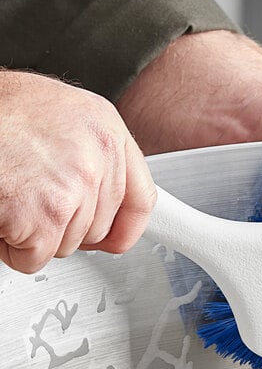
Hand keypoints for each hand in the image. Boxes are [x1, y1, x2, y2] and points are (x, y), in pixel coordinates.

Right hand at [0, 72, 154, 272]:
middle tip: (35, 203)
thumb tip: (104, 194)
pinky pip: (37, 257)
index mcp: (107, 128)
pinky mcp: (46, 212)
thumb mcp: (65, 117)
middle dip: (66, 228)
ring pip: (69, 244)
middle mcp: (98, 154)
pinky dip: (13, 249)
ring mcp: (75, 184)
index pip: (141, 197)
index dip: (127, 227)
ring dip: (36, 236)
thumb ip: (92, 154)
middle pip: (100, 226)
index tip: (116, 239)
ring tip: (15, 198)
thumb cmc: (2, 112)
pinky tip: (4, 215)